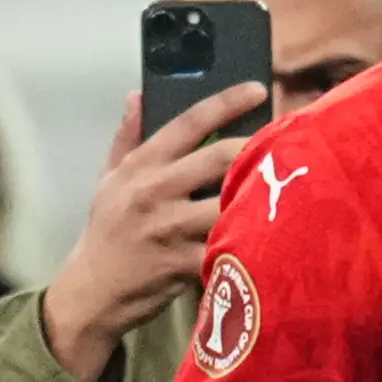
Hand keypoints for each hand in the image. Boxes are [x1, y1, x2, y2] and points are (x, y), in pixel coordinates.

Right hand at [41, 84, 264, 381]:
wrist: (90, 292)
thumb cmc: (106, 233)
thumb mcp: (108, 181)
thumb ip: (127, 138)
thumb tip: (138, 95)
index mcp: (139, 167)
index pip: (186, 123)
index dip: (226, 102)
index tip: (257, 89)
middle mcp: (154, 191)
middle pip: (223, 156)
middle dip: (260, 149)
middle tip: (287, 148)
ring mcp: (169, 227)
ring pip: (232, 201)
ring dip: (264, 195)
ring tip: (290, 188)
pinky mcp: (182, 262)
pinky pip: (228, 246)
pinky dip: (252, 241)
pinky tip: (276, 235)